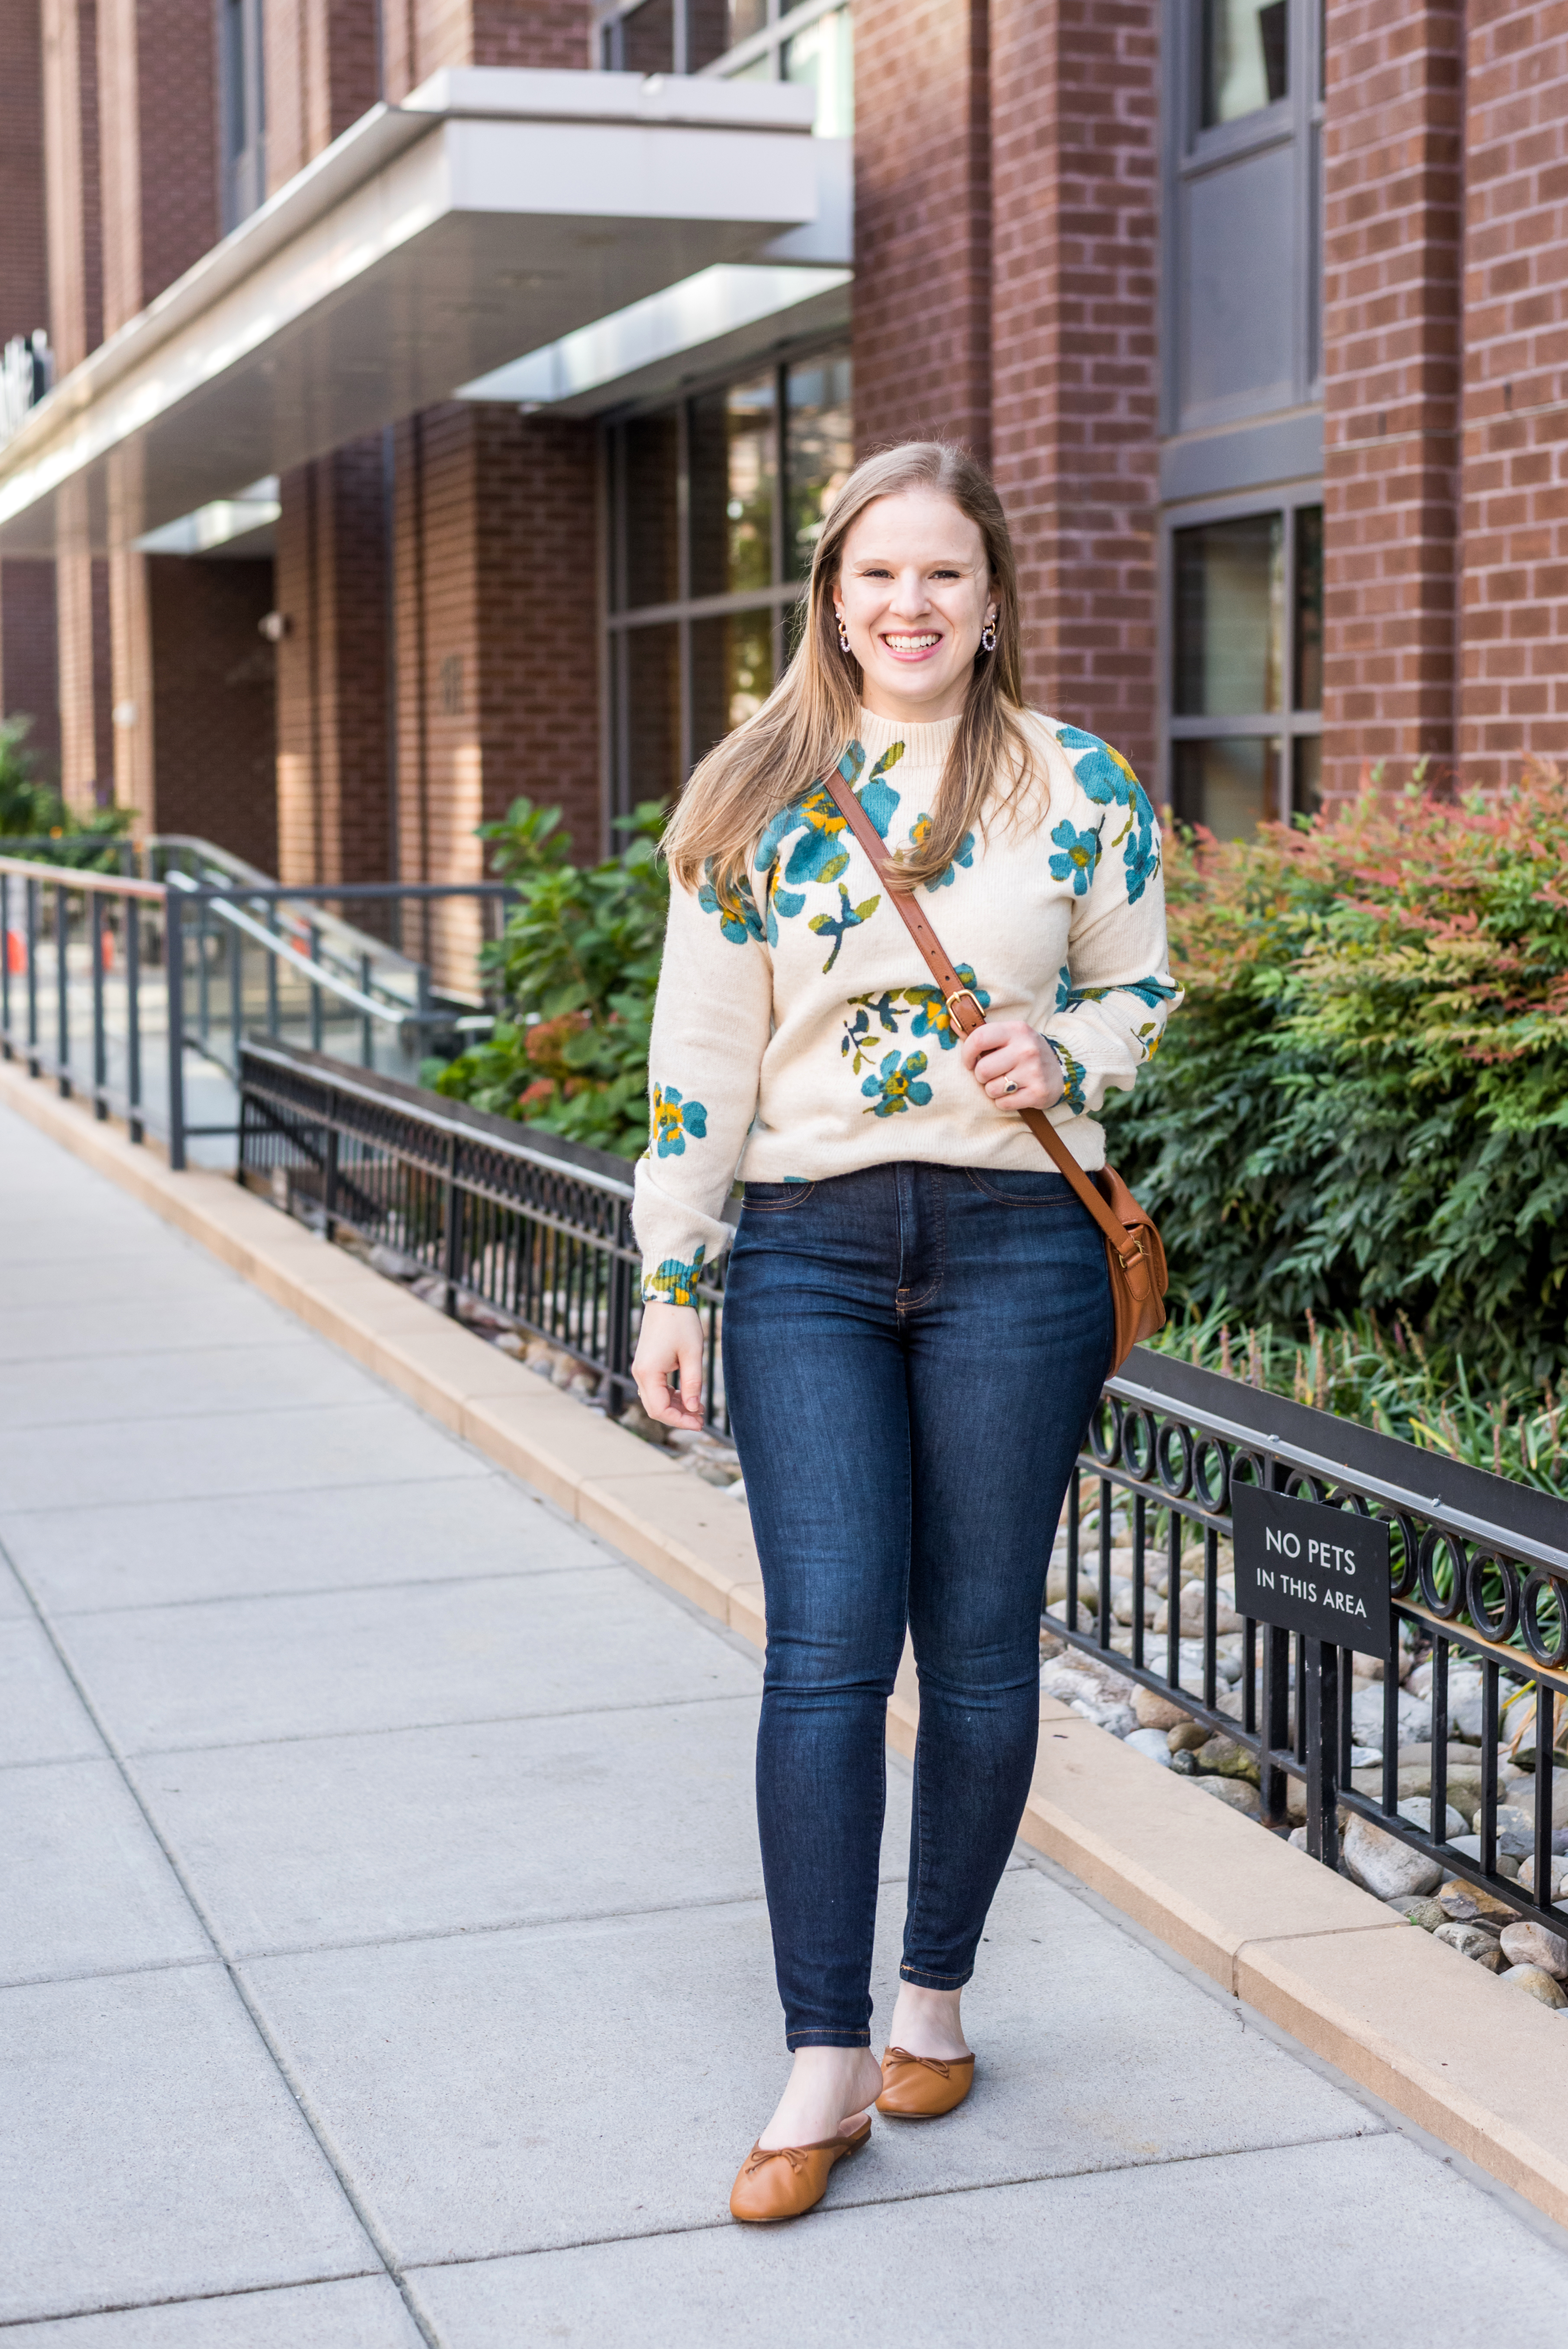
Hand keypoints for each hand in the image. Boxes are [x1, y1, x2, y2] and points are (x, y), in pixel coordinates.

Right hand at [632, 1302, 705, 1429]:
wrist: (667, 1299)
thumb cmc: (681, 1323)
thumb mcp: (692, 1355)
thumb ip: (692, 1383)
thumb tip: (693, 1409)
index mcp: (648, 1372)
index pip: (660, 1409)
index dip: (680, 1421)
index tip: (700, 1424)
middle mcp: (640, 1373)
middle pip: (655, 1408)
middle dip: (678, 1417)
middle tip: (701, 1420)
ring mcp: (641, 1369)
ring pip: (656, 1399)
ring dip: (675, 1407)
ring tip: (698, 1409)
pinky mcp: (646, 1364)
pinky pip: (656, 1388)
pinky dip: (671, 1396)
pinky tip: (688, 1396)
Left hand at [959, 1019, 1064, 1112]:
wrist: (1061, 1070)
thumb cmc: (1025, 1052)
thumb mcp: (1009, 1036)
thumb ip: (981, 1033)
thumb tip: (952, 1022)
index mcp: (1016, 1030)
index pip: (979, 1039)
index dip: (967, 1054)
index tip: (970, 1062)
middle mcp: (1026, 1049)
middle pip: (983, 1070)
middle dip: (981, 1076)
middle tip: (992, 1075)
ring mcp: (1034, 1072)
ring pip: (991, 1089)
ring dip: (993, 1090)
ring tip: (1005, 1083)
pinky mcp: (1038, 1093)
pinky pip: (1004, 1104)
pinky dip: (1005, 1102)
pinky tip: (1015, 1093)